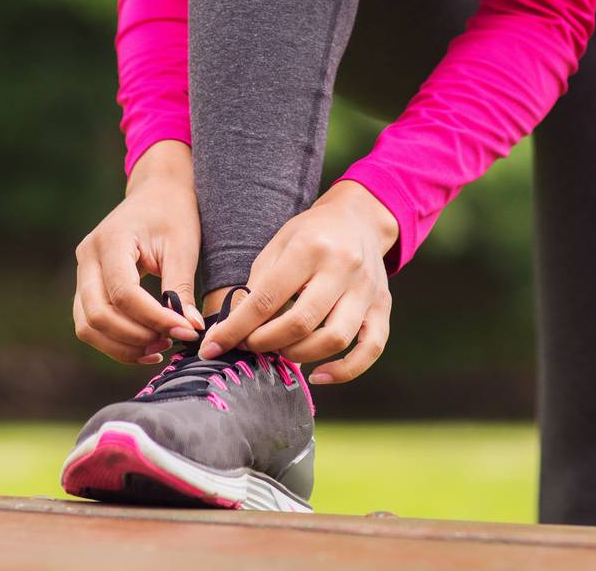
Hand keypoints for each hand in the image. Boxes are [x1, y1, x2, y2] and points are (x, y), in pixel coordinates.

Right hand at [73, 143, 207, 365]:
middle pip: (97, 315)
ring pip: (87, 325)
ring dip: (121, 346)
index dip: (153, 318)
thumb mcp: (182, 246)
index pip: (124, 293)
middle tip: (170, 344)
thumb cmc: (173, 213)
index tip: (185, 331)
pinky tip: (146, 347)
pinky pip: (91, 322)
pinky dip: (115, 341)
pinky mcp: (86, 285)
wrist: (158, 190)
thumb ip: (181, 289)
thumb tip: (190, 330)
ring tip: (159, 350)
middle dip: (134, 338)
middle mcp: (87, 257)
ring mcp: (82, 271)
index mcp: (111, 240)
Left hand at [197, 180, 397, 384]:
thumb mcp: (279, 244)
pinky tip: (319, 375)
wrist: (359, 219)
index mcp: (310, 247)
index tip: (212, 348)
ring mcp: (367, 288)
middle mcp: (343, 267)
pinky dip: (345, 370)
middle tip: (250, 345)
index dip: (236, 328)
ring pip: (336, 338)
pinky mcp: (383, 306)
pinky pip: (370, 349)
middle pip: (302, 321)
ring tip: (282, 352)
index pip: (268, 298)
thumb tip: (233, 330)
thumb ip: (259, 285)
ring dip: (300, 355)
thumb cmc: (311, 234)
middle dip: (266, 342)